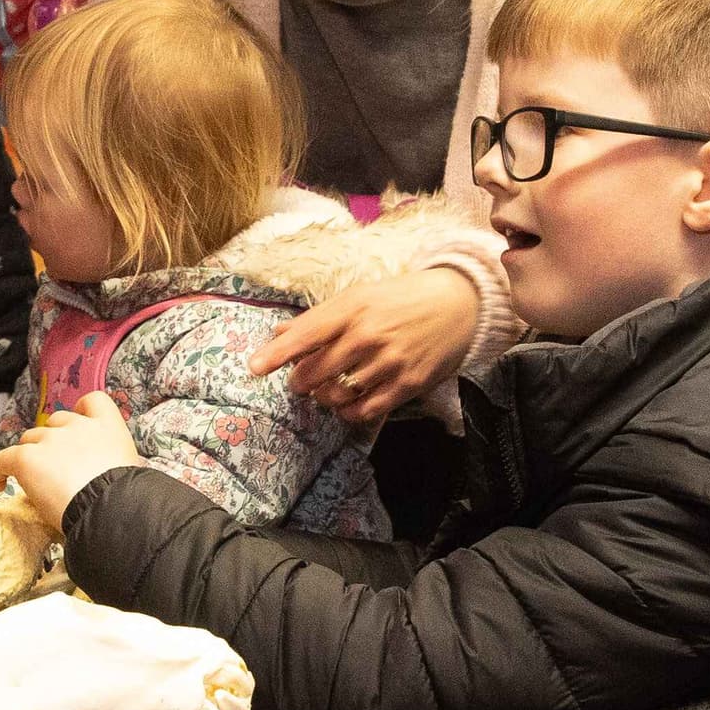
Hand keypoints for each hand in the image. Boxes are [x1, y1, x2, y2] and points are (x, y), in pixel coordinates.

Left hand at [0, 393, 143, 522]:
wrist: (109, 510)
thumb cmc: (126, 499)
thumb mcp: (130, 470)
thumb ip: (113, 462)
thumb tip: (103, 477)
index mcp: (108, 427)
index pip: (93, 401)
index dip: (82, 412)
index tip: (77, 427)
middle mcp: (77, 426)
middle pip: (55, 422)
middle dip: (53, 440)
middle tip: (55, 468)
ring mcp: (50, 440)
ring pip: (30, 439)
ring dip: (30, 455)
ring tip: (31, 481)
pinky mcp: (27, 458)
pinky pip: (3, 459)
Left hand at [253, 267, 485, 426]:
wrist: (456, 304)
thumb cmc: (399, 299)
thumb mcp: (358, 297)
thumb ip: (318, 319)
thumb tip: (278, 334)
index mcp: (352, 308)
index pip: (306, 334)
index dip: (276, 354)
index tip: (253, 368)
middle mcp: (368, 335)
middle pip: (316, 372)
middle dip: (300, 382)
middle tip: (301, 381)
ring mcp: (389, 361)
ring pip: (338, 395)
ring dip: (325, 398)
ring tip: (328, 390)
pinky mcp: (408, 384)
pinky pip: (366, 410)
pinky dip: (349, 412)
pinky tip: (348, 404)